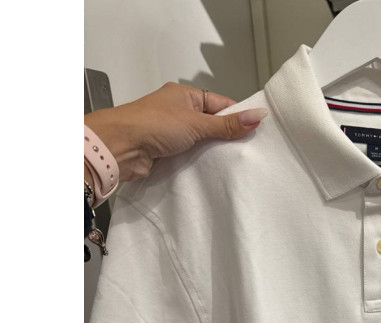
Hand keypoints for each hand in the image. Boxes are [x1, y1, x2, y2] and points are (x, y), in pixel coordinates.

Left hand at [84, 82, 267, 182]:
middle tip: (250, 151)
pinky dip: (202, 162)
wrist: (121, 147)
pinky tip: (216, 170)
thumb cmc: (155, 124)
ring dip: (214, 151)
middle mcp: (179, 111)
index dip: (238, 116)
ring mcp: (172, 132)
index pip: (220, 104)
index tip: (257, 130)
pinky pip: (192, 155)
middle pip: (212, 124)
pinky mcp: (168, 152)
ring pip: (202, 141)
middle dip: (228, 137)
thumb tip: (259, 116)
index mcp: (186, 95)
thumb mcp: (197, 123)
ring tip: (237, 163)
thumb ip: (228, 125)